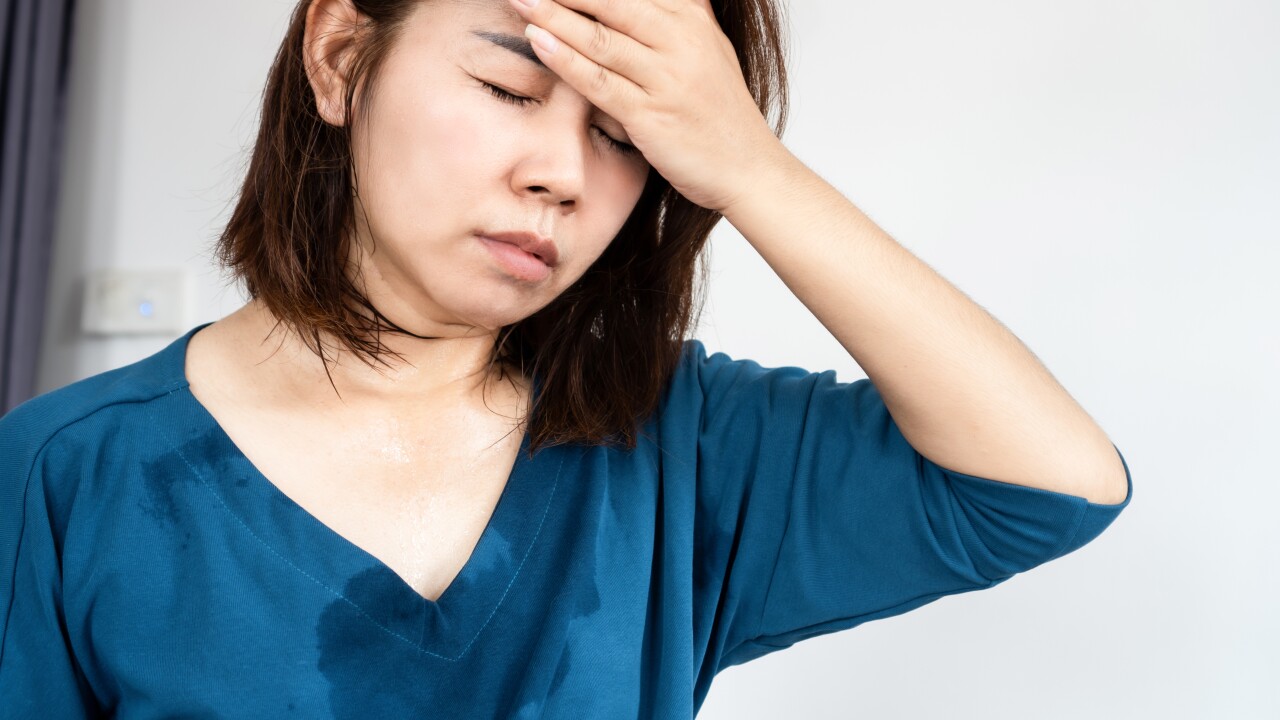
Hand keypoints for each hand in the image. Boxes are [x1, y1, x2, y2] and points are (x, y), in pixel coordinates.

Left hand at [507, 0, 783, 213]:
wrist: (747, 167)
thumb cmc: (721, 113)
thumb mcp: (709, 49)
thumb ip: (682, 15)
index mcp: (692, 18)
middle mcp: (681, 41)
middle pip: (611, 2)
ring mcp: (667, 78)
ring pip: (600, 38)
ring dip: (553, 15)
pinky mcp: (651, 115)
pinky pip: (600, 82)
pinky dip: (566, 60)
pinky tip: (538, 41)